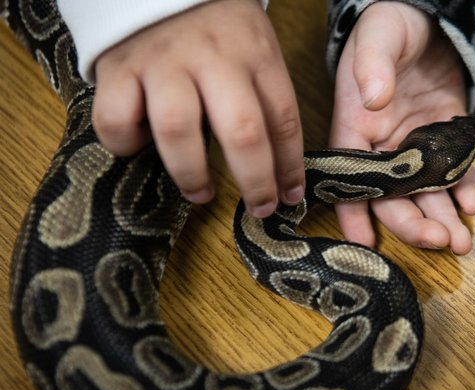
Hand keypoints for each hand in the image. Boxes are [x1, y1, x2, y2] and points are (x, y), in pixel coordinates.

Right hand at [92, 0, 304, 216]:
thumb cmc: (216, 28)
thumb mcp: (255, 50)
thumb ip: (266, 100)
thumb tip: (281, 173)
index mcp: (255, 53)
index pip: (284, 118)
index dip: (289, 165)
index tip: (290, 196)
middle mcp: (213, 58)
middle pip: (242, 131)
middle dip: (254, 181)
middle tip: (258, 208)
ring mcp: (163, 62)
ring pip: (178, 130)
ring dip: (193, 173)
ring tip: (201, 193)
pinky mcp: (118, 68)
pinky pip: (116, 119)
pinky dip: (126, 144)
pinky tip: (140, 146)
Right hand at [330, 2, 474, 253]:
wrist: (427, 18)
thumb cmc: (390, 25)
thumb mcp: (378, 38)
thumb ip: (372, 67)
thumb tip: (374, 98)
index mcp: (356, 127)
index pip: (350, 178)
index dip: (354, 213)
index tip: (366, 245)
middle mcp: (383, 146)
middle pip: (391, 197)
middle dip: (413, 224)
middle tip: (439, 241)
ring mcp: (416, 146)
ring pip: (425, 193)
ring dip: (442, 219)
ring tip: (462, 242)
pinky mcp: (445, 139)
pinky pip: (454, 171)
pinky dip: (464, 190)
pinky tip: (473, 203)